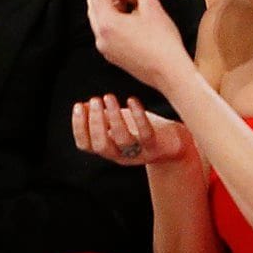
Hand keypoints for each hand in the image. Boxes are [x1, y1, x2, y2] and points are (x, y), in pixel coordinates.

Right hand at [72, 94, 188, 165]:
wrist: (173, 144)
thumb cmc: (142, 131)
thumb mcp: (119, 124)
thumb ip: (103, 118)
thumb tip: (85, 105)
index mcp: (108, 150)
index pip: (86, 145)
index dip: (79, 127)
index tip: (79, 105)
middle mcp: (120, 155)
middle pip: (102, 145)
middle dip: (95, 122)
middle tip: (95, 99)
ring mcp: (138, 153)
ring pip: (122, 140)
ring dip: (114, 117)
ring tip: (109, 97)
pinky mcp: (155, 147)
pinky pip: (145, 134)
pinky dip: (138, 117)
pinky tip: (131, 100)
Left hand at [86, 0, 192, 92]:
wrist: (169, 73)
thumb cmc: (162, 43)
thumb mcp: (152, 8)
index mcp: (107, 24)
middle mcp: (102, 37)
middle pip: (93, 8)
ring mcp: (106, 49)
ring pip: (99, 21)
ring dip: (108, 8)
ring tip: (125, 0)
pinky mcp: (114, 56)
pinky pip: (106, 33)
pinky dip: (112, 22)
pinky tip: (129, 19)